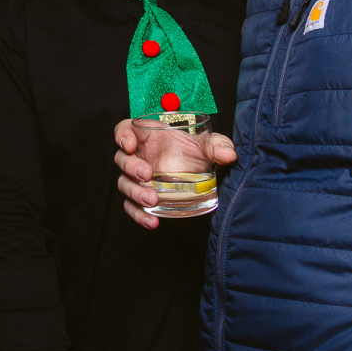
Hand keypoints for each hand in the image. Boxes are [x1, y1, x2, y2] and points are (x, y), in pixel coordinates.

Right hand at [113, 117, 236, 228]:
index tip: (130, 145)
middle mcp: (137, 156)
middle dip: (131, 167)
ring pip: (124, 184)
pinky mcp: (140, 196)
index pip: (124, 130)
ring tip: (152, 200)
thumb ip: (218, 146)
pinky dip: (138, 215)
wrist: (196, 171)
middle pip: (122, 159)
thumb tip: (229, 155)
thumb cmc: (193, 150)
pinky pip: (132, 206)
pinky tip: (152, 221)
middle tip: (147, 175)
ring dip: (135, 193)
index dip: (122, 136)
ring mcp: (136, 178)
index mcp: (145, 135)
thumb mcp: (207, 145)